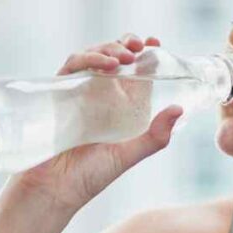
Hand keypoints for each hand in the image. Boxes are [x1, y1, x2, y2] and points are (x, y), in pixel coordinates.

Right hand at [9, 33, 182, 211]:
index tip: (154, 43)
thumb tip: (180, 109)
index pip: (133, 72)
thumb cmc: (90, 177)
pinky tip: (105, 64)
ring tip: (125, 55)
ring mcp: (77, 93)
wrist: (53, 190)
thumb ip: (155, 137)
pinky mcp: (58, 93)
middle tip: (139, 44)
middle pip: (112, 58)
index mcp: (119, 107)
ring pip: (92, 57)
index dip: (143, 53)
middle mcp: (99, 96)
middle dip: (125, 44)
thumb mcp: (128, 155)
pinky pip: (72, 66)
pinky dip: (88, 59)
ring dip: (109, 49)